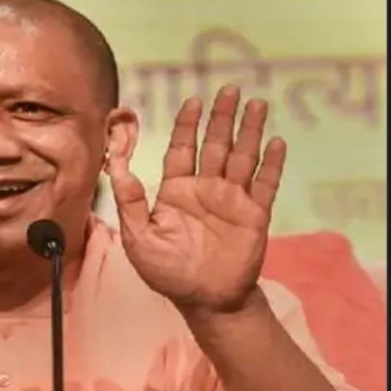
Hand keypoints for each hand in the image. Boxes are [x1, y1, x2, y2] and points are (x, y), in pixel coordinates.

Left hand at [106, 85, 285, 313]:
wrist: (204, 301)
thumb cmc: (167, 272)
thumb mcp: (138, 237)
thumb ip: (129, 201)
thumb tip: (114, 166)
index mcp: (177, 191)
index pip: (183, 149)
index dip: (187, 124)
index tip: (192, 101)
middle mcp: (206, 189)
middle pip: (216, 144)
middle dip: (221, 117)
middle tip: (230, 88)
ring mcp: (232, 200)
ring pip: (243, 157)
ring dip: (250, 130)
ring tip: (257, 104)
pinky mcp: (254, 215)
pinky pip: (265, 185)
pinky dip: (271, 164)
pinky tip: (275, 142)